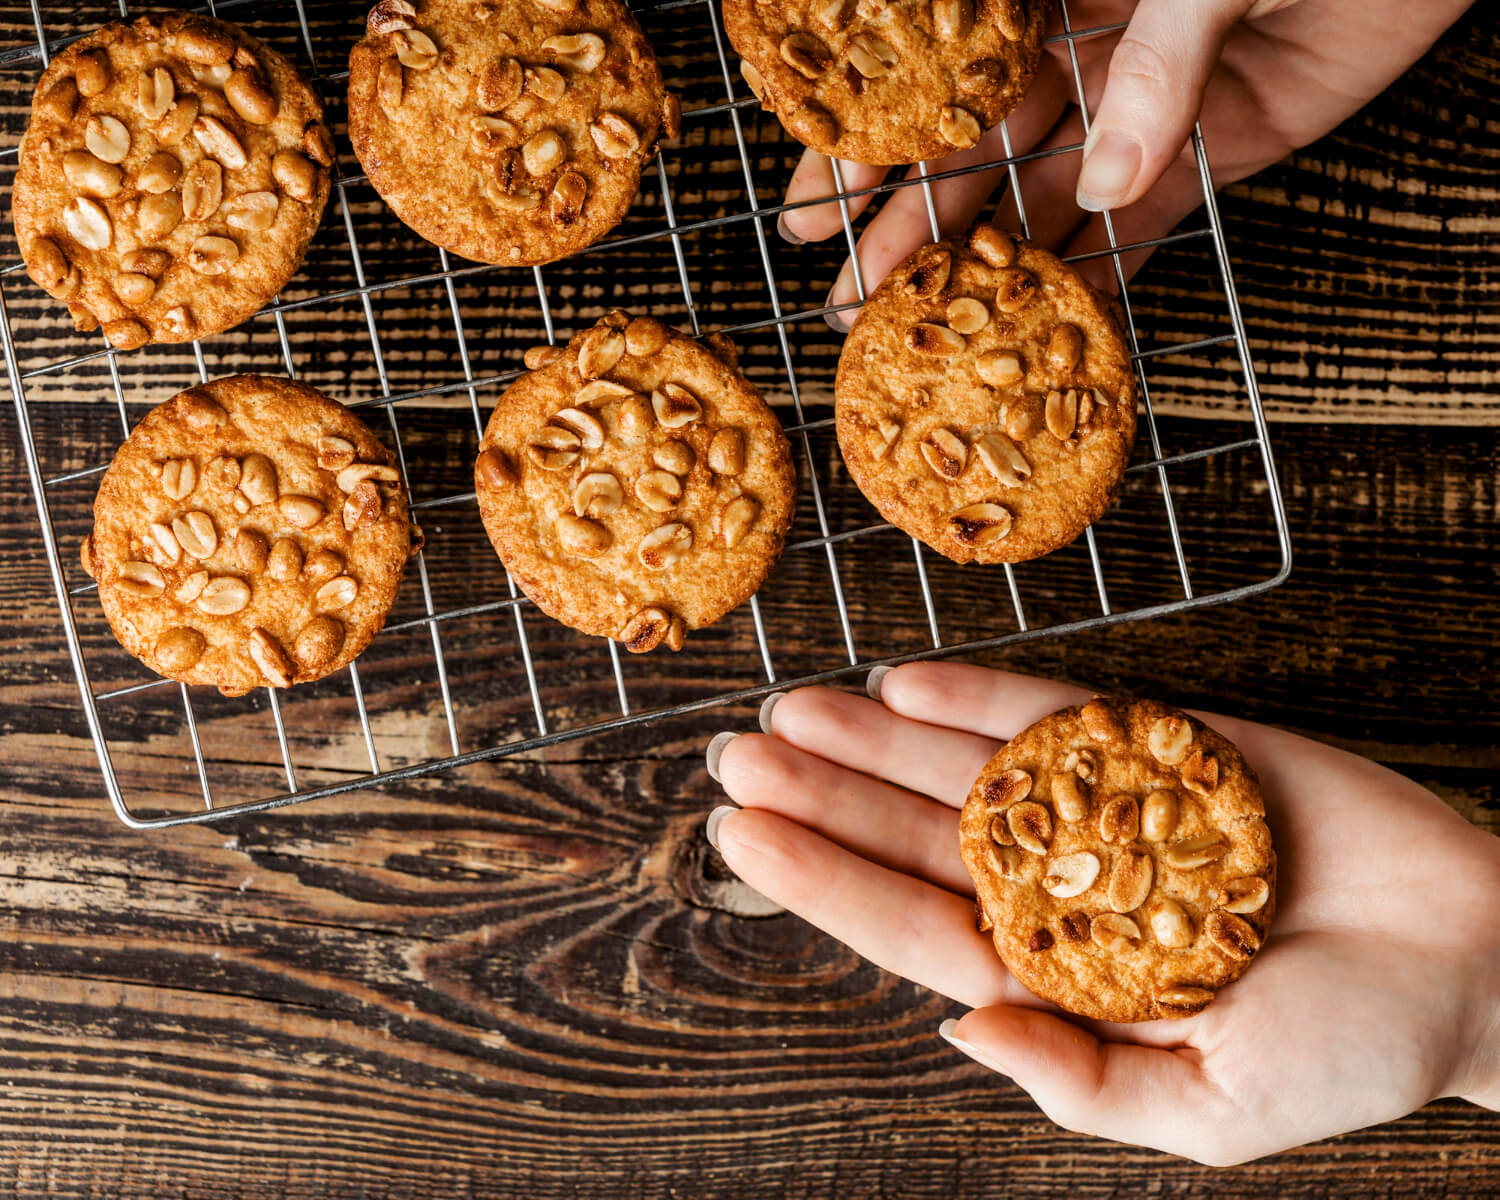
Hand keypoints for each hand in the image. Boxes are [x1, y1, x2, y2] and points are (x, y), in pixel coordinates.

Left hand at [705, 663, 1499, 1163]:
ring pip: (960, 767)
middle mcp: (1060, 885)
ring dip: (871, 736)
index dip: (823, 879)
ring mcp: (1102, 807)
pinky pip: (1051, 715)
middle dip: (821, 794)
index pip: (912, 923)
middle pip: (912, 834)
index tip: (742, 838)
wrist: (1473, 952)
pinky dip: (979, 698)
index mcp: (1056, 972)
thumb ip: (1083, 1082)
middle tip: (730, 756)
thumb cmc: (1352, 1048)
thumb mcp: (1214, 1113)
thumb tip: (960, 1029)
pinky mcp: (1158, 743)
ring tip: (788, 706)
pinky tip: (900, 683)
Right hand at [779, 0, 1474, 312]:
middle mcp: (1081, 51)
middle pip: (970, 151)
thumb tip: (1104, 176)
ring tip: (919, 333)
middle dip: (907, 223)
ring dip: (982, 266)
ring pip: (1038, 199)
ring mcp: (1138, 110)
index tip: (825, 201)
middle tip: (848, 293)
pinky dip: (1094, 283)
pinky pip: (1133, 233)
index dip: (875, 140)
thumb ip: (1157, 66)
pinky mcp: (1202, 157)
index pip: (940, 75)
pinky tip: (1040, 333)